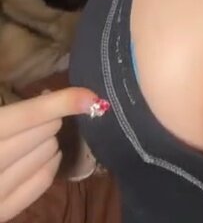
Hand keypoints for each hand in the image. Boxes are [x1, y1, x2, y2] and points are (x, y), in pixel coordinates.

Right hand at [0, 87, 99, 220]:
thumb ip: (9, 110)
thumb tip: (47, 94)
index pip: (27, 115)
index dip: (61, 101)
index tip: (90, 94)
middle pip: (42, 134)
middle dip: (49, 118)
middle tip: (41, 114)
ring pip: (46, 156)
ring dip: (49, 140)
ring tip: (38, 134)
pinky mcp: (1, 214)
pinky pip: (40, 184)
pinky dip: (50, 165)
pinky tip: (49, 155)